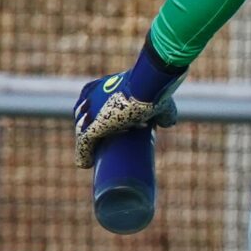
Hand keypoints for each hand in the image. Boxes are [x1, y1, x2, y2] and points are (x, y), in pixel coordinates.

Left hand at [73, 39, 182, 167]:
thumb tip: (168, 123)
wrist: (146, 88)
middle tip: (109, 140)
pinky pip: (83, 144)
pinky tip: (85, 164)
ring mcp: (88, 113)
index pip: (96, 103)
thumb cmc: (154, 91)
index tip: (119, 129)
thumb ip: (164, 112)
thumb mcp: (161, 102)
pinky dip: (83, 155)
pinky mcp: (89, 128)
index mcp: (103, 85)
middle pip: (85, 117)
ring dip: (88, 143)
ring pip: (82, 131)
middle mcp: (90, 97)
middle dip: (92, 129)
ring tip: (97, 154)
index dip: (103, 117)